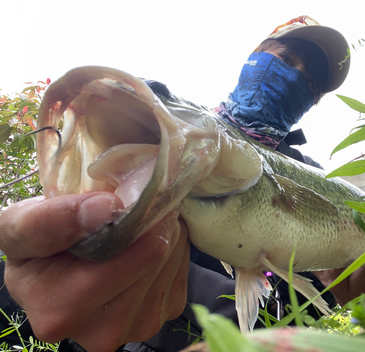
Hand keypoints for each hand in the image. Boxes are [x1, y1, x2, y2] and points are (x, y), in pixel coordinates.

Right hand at [0, 192, 189, 350]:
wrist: (52, 268)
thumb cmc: (35, 243)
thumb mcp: (20, 225)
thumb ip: (51, 221)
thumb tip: (106, 209)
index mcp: (63, 311)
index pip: (133, 256)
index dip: (139, 215)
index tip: (128, 195)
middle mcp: (104, 331)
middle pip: (158, 255)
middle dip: (149, 221)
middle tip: (129, 205)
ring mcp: (139, 326)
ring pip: (172, 258)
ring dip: (161, 232)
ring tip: (133, 226)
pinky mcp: (164, 314)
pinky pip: (182, 267)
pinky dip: (171, 246)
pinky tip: (143, 244)